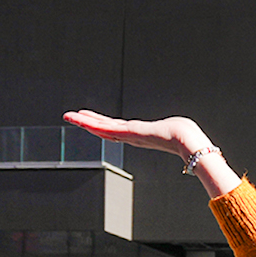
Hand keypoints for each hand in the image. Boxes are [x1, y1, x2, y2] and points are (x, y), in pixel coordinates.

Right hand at [63, 111, 210, 161]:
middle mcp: (132, 136)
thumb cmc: (184, 134)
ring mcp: (128, 135)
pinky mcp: (127, 133)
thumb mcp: (173, 128)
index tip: (91, 120)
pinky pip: (106, 127)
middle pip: (105, 129)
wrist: (186, 140)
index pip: (116, 128)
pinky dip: (92, 123)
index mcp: (140, 134)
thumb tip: (182, 129)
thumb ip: (172, 130)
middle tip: (72, 117)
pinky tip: (81, 119)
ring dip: (84, 122)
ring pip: (101, 128)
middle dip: (88, 123)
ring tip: (69, 116)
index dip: (102, 125)